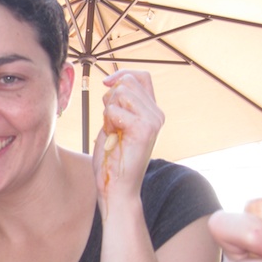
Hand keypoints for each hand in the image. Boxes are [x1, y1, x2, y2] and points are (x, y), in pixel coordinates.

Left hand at [93, 70, 162, 202]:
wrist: (117, 187)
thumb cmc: (112, 159)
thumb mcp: (114, 124)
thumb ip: (117, 105)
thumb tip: (111, 83)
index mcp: (151, 111)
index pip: (140, 76)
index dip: (121, 74)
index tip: (104, 84)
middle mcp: (156, 113)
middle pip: (127, 82)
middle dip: (109, 98)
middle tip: (110, 123)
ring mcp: (153, 120)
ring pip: (120, 93)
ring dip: (107, 111)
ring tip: (113, 132)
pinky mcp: (144, 129)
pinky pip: (115, 109)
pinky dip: (107, 121)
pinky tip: (113, 137)